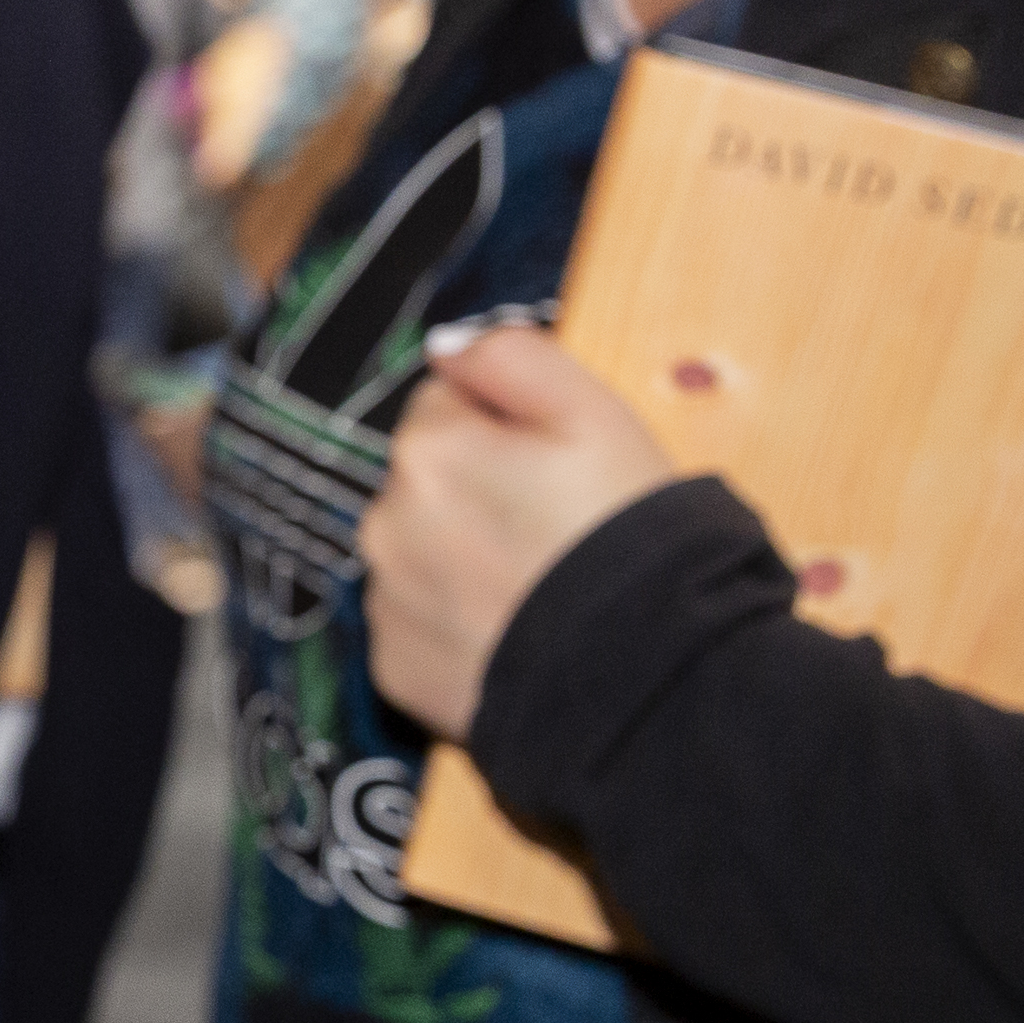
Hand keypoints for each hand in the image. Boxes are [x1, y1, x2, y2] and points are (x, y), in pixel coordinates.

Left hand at [359, 323, 674, 743]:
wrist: (639, 678)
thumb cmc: (626, 537)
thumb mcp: (596, 414)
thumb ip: (512, 356)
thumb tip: (445, 343)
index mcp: (428, 450)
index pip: (447, 403)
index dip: (507, 427)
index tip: (555, 464)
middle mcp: (384, 523)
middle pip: (426, 480)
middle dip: (476, 491)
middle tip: (554, 530)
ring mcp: (386, 602)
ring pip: (419, 551)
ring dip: (461, 557)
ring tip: (538, 586)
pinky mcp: (395, 670)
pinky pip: (419, 623)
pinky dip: (455, 622)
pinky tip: (514, 631)